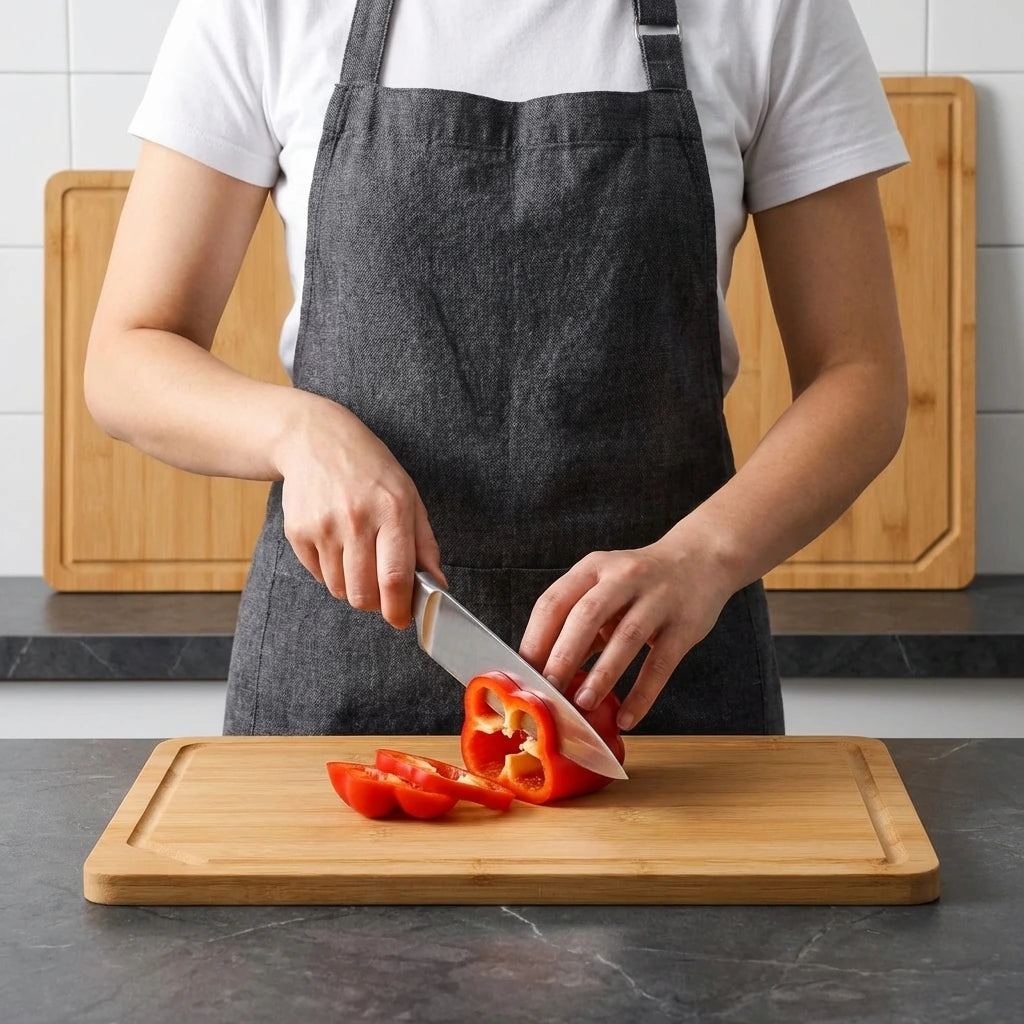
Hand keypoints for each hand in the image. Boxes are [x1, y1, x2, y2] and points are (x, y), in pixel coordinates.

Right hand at [273, 393, 445, 628]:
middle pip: (364, 593)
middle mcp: (356, 519)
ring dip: (353, 587)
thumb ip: (424, 544)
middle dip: (376, 604)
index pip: (396, 577)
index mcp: (392, 510)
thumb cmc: (370, 470)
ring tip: (358, 558)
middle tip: (381, 592)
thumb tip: (438, 586)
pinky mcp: (297, 531)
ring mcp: (323, 526)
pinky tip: (337, 545)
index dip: (399, 609)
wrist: (315, 439)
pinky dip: (330, 572)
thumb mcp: (409, 497)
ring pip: (340, 590)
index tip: (402, 620)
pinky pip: (318, 576)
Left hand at [518, 527, 736, 730]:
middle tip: (548, 691)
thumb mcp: (604, 588)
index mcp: (593, 568)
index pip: (554, 602)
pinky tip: (628, 717)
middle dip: (563, 656)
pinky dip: (643, 694)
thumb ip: (578, 624)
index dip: (535, 639)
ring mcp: (657, 599)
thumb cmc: (639, 584)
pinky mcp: (684, 624)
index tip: (523, 673)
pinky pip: (660, 663)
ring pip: (625, 637)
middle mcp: (623, 577)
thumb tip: (545, 674)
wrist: (700, 559)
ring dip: (602, 675)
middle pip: (586, 616)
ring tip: (583, 704)